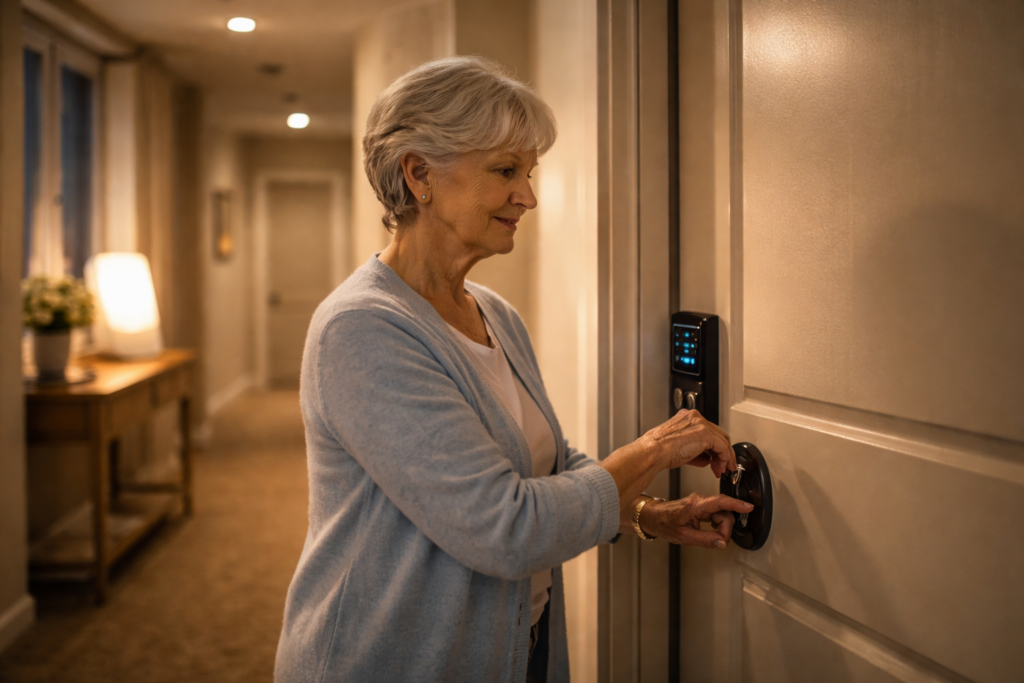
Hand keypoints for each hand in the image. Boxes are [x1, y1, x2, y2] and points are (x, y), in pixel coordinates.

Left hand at [638, 493, 753, 548]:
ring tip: (714, 538)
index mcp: (695, 505)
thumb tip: (722, 543)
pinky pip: (717, 513)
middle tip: (720, 542)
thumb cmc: (664, 524)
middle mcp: (699, 500)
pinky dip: (718, 524)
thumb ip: (705, 540)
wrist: (653, 517)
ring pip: (722, 514)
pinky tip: (713, 530)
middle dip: (726, 529)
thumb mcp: (684, 537)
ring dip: (722, 528)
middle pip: (724, 512)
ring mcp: (701, 502)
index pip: (720, 502)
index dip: (736, 505)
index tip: (748, 507)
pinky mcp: (701, 506)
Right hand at [641, 409, 734, 477]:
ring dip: (725, 458)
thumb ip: (695, 451)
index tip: (715, 460)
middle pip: (718, 434)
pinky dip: (725, 458)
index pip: (707, 431)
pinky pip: (722, 447)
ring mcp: (700, 424)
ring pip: (722, 440)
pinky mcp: (705, 433)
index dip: (714, 447)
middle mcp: (694, 417)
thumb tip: (706, 459)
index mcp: (686, 418)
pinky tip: (721, 467)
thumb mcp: (679, 449)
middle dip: (722, 453)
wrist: (653, 452)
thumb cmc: (657, 451)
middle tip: (722, 467)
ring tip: (721, 470)